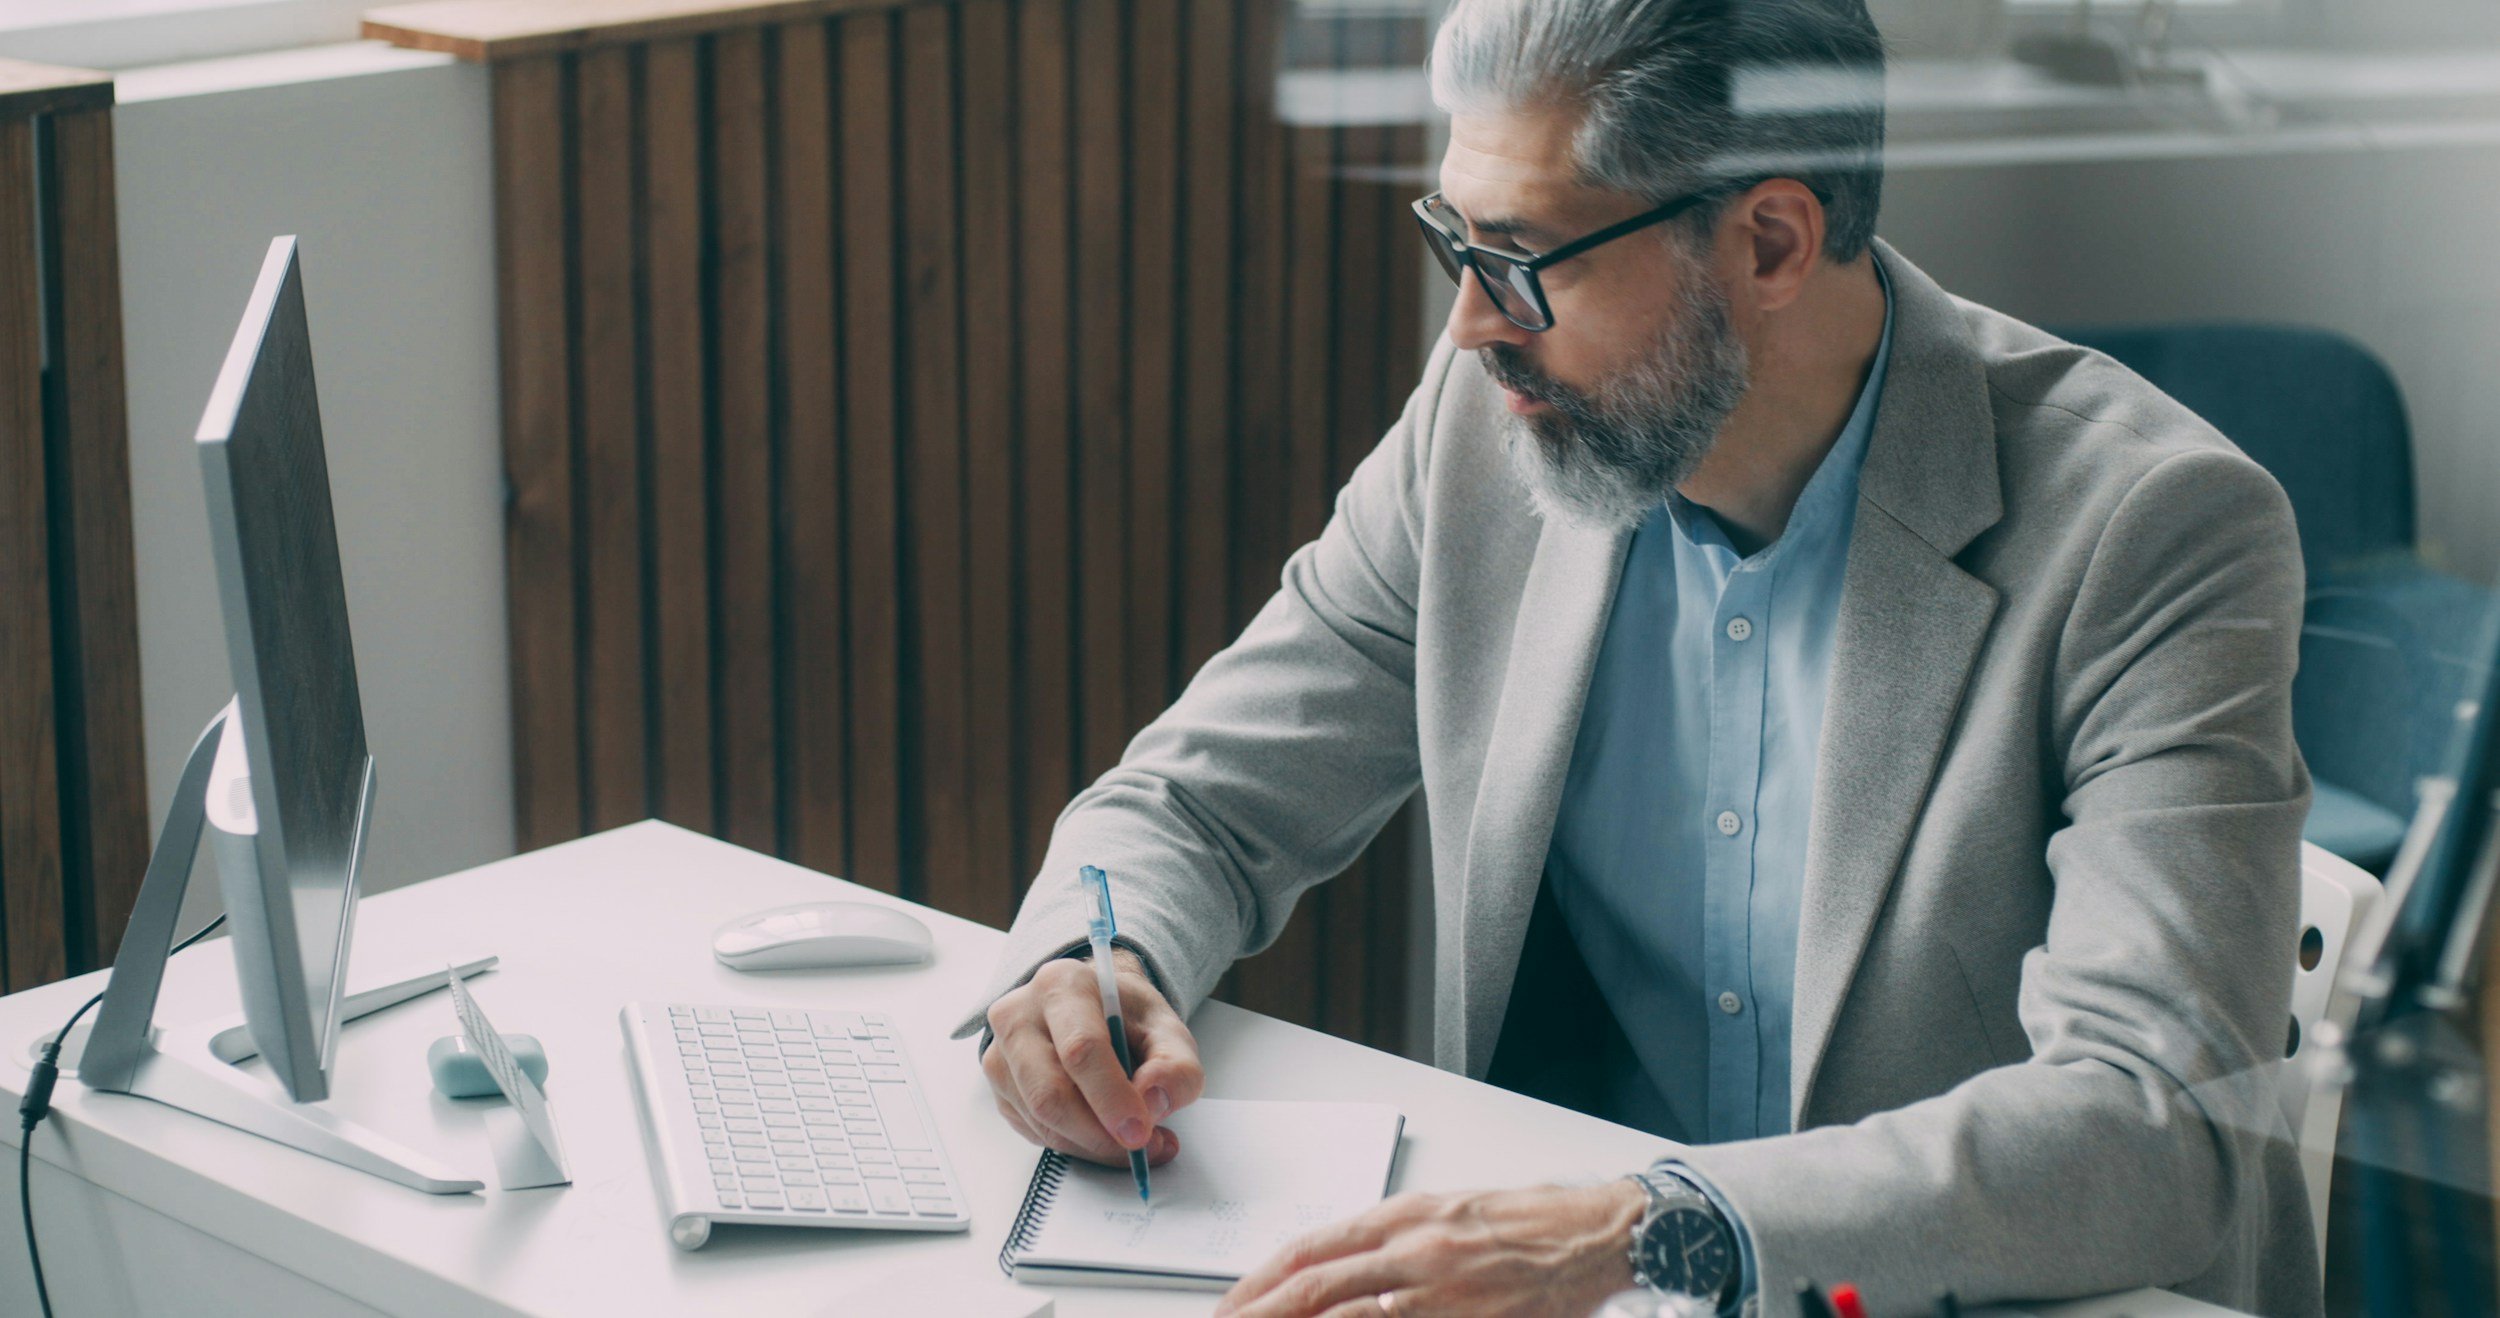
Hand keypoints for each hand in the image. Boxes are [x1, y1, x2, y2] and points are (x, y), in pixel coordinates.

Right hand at [980, 948, 1205, 1167]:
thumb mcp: (1168, 1031)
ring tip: (1136, 1140)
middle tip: (1143, 1147)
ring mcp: (1000, 1055)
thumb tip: (1152, 1100)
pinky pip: (1035, 1133)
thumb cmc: (1126, 1018)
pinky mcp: (999, 1090)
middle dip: (1099, 1133)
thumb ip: (1176, 1066)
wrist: (1094, 1011)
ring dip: (1092, 1144)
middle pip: (1050, 1092)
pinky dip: (1076, 1145)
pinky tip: (1104, 1133)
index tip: (1140, 1131)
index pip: (1081, 1048)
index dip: (1112, 1097)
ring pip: (1041, 1121)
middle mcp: (1018, 1016)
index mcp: (1061, 985)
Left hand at [1214, 1182, 1645, 1317]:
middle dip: (1259, 1315)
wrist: (1594, 1235)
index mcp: (1402, 1217)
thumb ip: (1388, 1241)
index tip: (1231, 1305)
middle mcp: (1412, 1251)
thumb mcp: (1444, 1213)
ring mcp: (1437, 1292)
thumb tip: (1334, 1269)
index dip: (1260, 1281)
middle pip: (1313, 1288)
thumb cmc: (1526, 1223)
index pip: (1309, 1250)